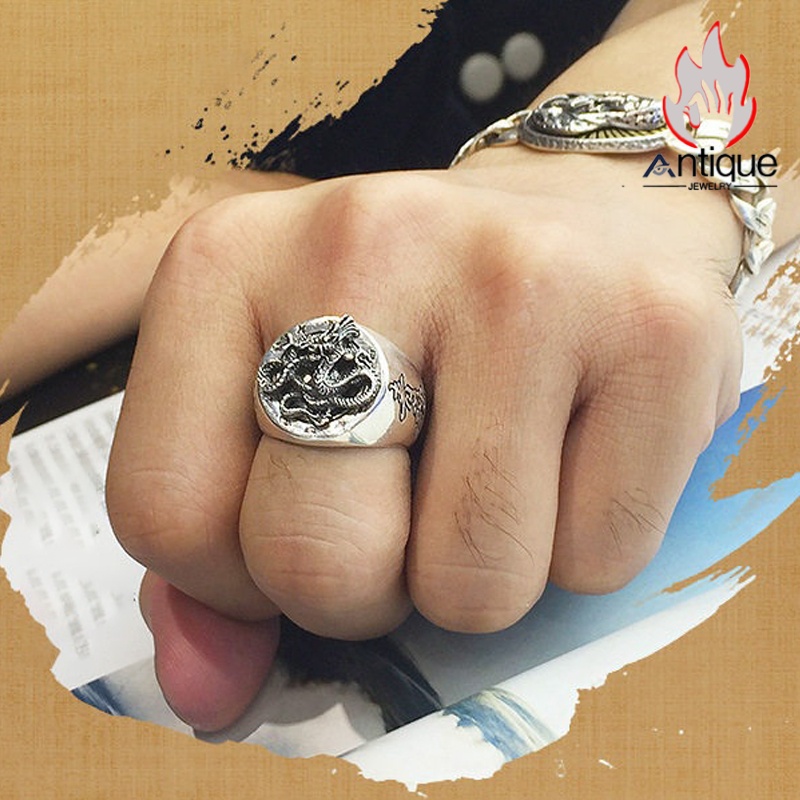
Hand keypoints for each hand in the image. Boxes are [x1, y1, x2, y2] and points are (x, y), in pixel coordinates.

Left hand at [106, 148, 741, 728]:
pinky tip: (581, 441)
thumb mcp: (277, 400)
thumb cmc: (419, 327)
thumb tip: (210, 696)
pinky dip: (582, 546)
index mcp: (229, 260)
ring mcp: (522, 275)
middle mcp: (366, 240)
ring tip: (497, 467)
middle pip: (316, 562)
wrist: (580, 221)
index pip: (167, 515)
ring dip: (478, 574)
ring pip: (472, 586)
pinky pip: (600, 560)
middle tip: (409, 505)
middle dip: (366, 587)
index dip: (236, 574)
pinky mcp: (658, 327)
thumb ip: (215, 557)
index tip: (299, 517)